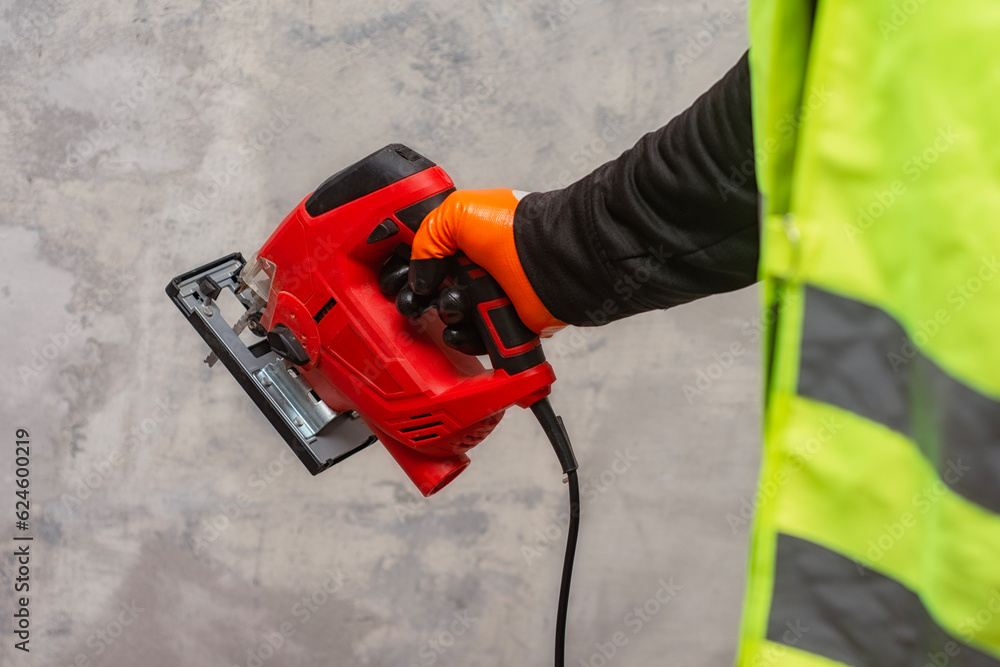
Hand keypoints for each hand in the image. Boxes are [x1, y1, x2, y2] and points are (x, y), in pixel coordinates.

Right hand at [379, 189, 564, 354]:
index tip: (393, 279)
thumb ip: (425, 237)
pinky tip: (458, 331)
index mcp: (465, 239)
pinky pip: (473, 338)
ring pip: (450, 316)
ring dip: (444, 315)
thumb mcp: (455, 212)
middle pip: (432, 291)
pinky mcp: (501, 321)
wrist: (550, 260)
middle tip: (414, 300)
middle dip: (418, 297)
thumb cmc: (512, 228)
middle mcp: (476, 267)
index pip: (426, 255)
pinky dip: (462, 339)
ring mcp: (489, 295)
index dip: (406, 268)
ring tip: (452, 306)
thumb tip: (418, 275)